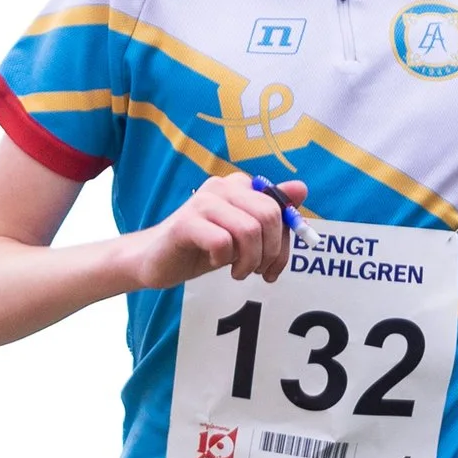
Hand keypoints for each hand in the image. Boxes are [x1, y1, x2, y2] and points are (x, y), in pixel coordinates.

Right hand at [128, 172, 305, 290]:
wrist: (155, 260)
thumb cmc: (202, 247)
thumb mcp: (243, 234)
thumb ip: (271, 212)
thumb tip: (302, 188)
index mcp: (239, 186)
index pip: (279, 207)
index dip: (284, 241)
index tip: (274, 265)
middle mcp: (222, 186)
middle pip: (268, 216)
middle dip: (270, 252)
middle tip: (258, 271)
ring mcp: (203, 202)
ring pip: (249, 231)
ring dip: (248, 261)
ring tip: (237, 271)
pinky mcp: (186, 222)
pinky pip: (222, 243)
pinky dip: (224, 261)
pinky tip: (214, 263)